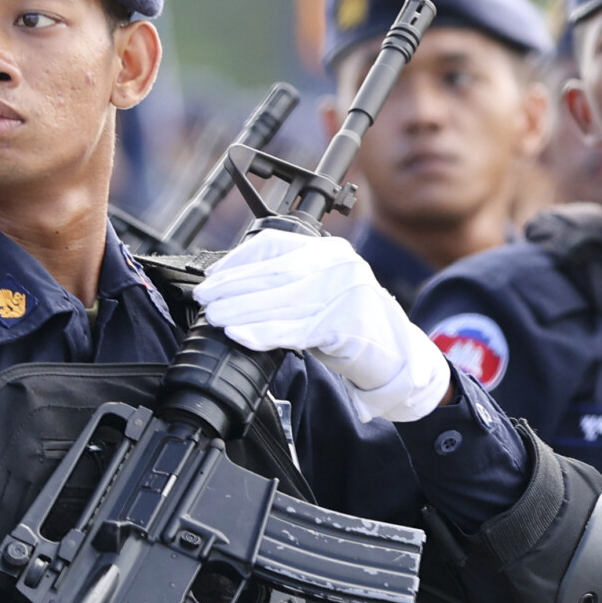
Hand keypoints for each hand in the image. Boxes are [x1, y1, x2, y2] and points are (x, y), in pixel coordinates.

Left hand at [192, 229, 450, 422]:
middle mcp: (339, 264)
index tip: (212, 279)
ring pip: (281, 302)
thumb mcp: (320, 293)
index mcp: (329, 250)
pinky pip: (295, 329)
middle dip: (233, 288)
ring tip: (215, 319)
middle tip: (205, 300)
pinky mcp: (346, 324)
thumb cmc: (351, 327)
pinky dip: (263, 334)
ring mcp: (345, 292)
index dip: (237, 263)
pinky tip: (241, 337)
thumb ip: (287, 284)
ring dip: (241, 312)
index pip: (274, 246)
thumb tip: (231, 289)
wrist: (396, 357)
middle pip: (273, 274)